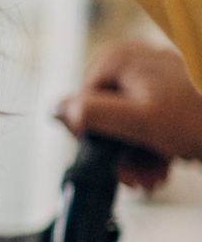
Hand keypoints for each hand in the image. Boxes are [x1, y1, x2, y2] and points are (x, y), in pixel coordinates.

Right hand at [56, 41, 201, 189]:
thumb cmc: (200, 119)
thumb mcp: (140, 121)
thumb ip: (92, 114)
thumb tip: (54, 110)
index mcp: (116, 59)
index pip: (80, 105)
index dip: (93, 140)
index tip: (115, 165)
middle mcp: (130, 62)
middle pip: (104, 116)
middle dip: (118, 153)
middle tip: (137, 181)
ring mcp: (151, 78)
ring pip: (126, 123)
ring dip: (135, 157)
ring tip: (152, 179)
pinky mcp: (169, 96)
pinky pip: (146, 123)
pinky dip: (151, 148)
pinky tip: (162, 169)